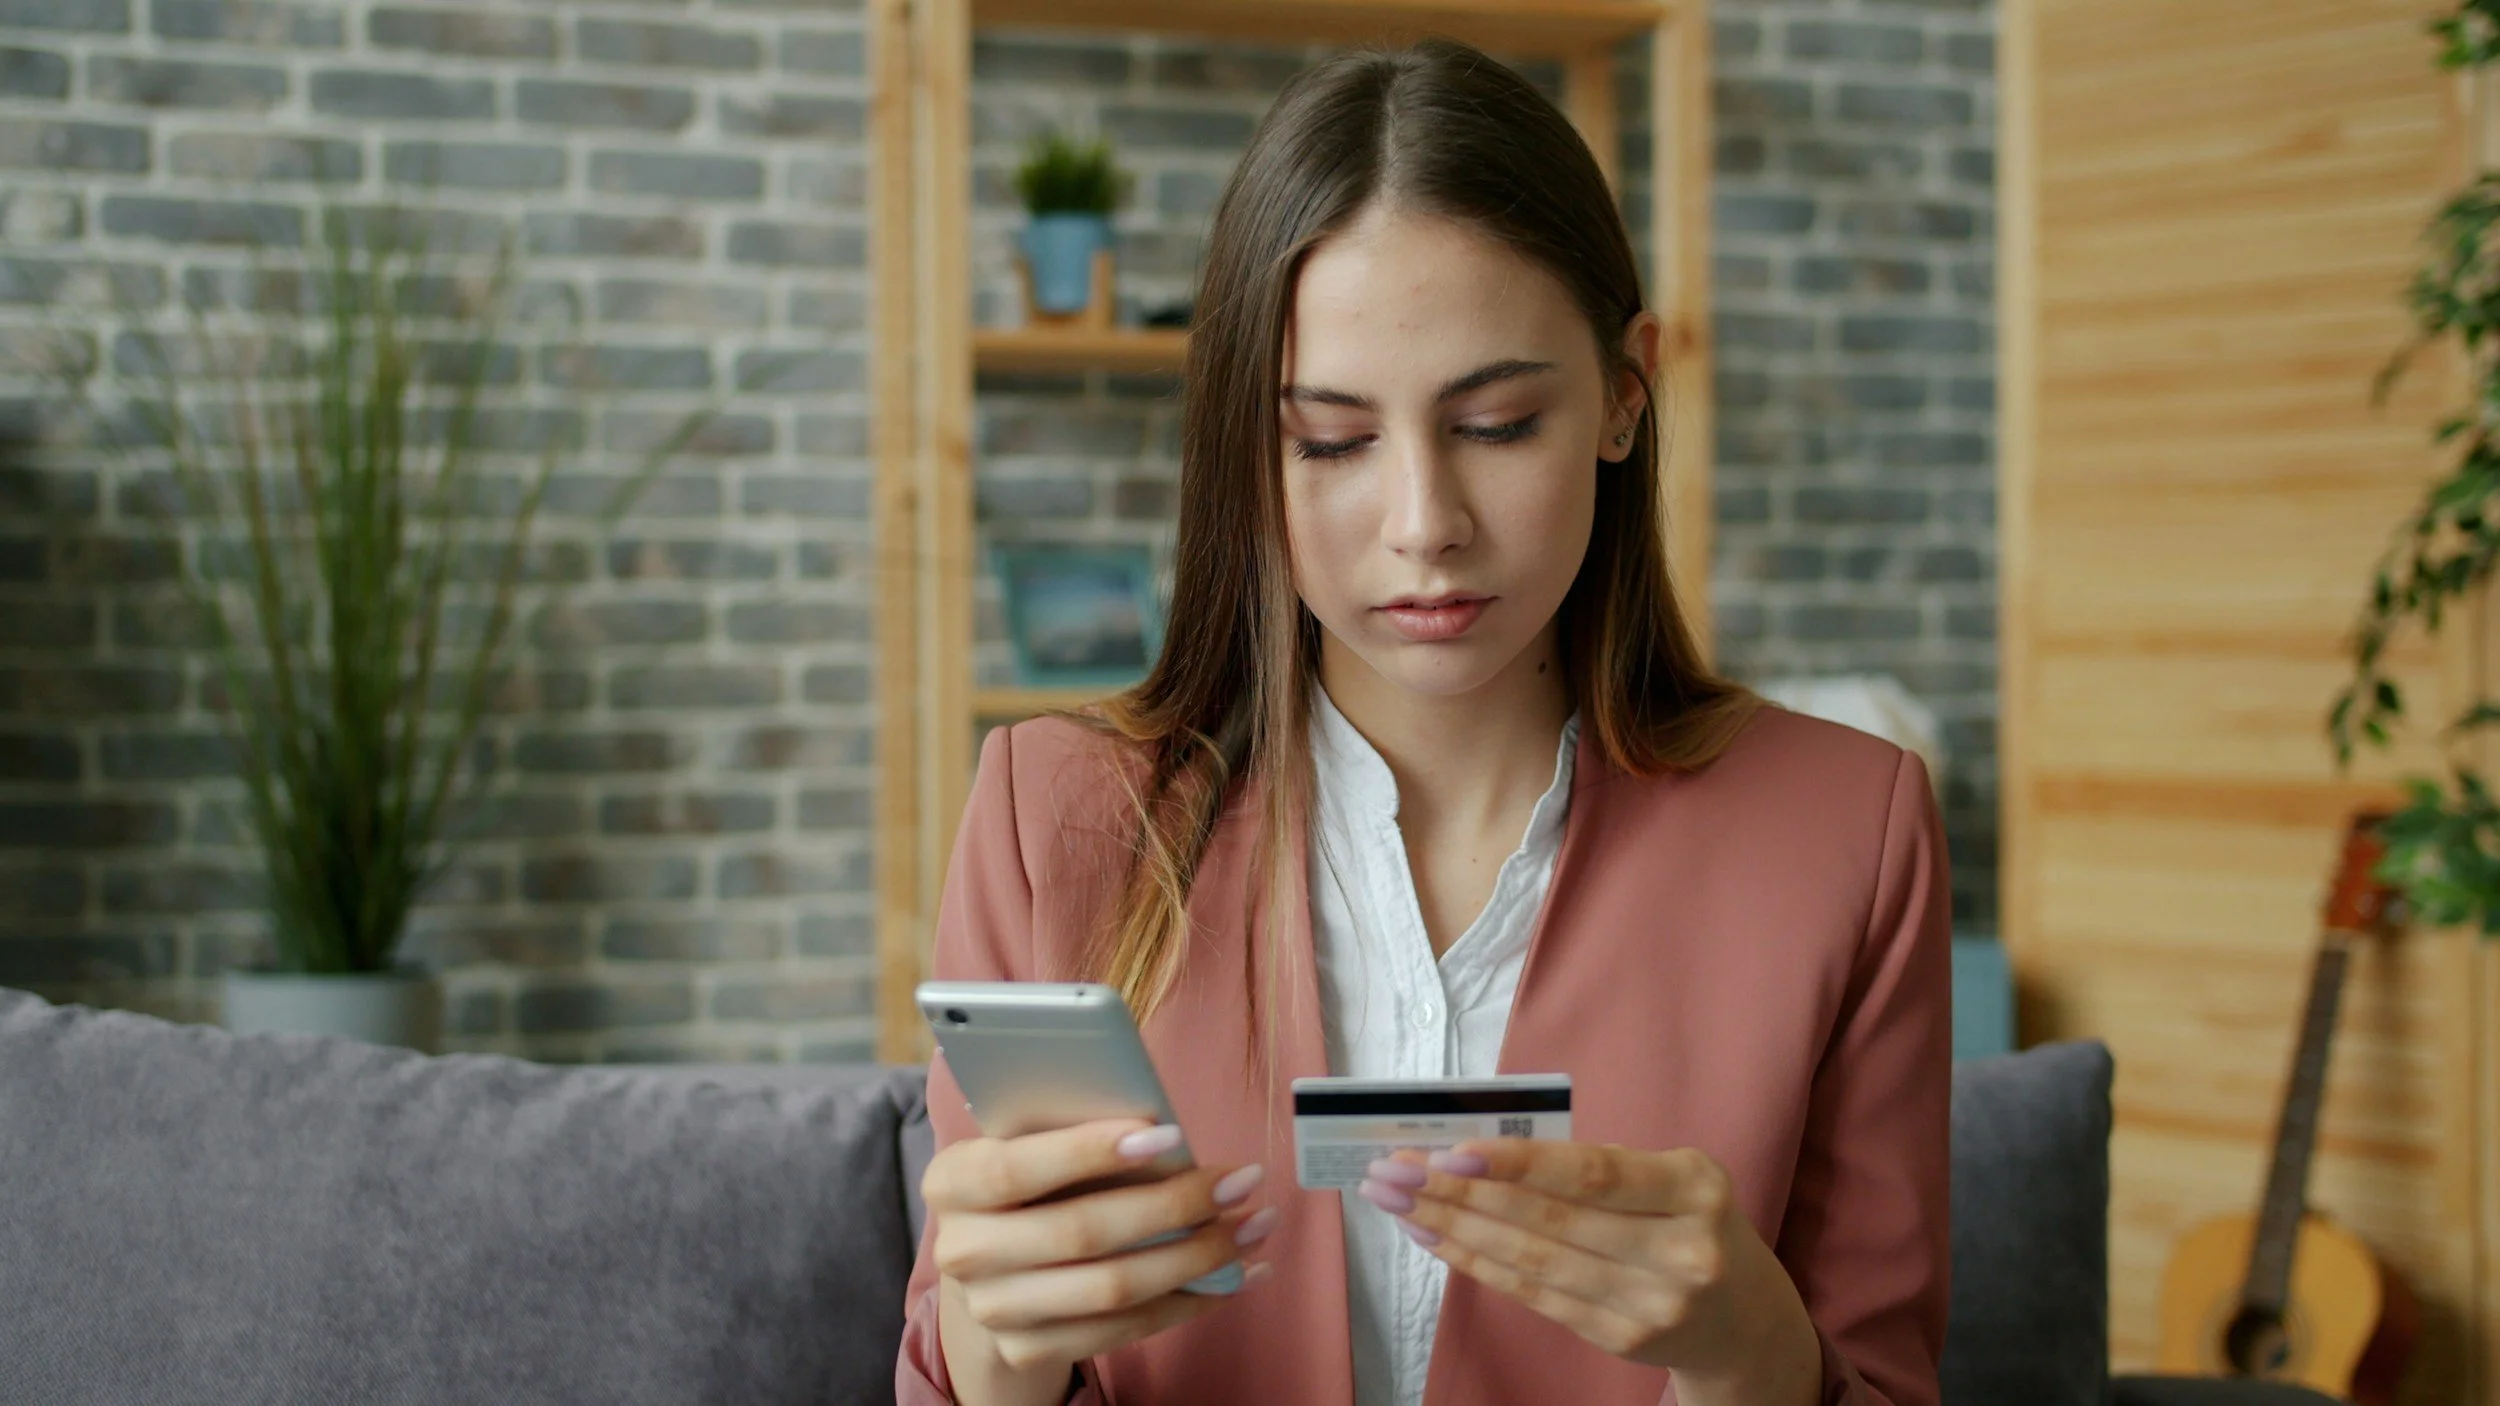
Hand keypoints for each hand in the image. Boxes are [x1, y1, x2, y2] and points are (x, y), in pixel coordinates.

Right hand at [922, 1119, 1275, 1405]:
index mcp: (951, 1182)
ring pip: (1112, 1288)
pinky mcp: (1029, 1349)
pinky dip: (1189, 1300)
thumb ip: (1074, 1130)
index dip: (1088, 1152)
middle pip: (1080, 1233)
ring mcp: (994, 1310)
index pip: (1016, 1169)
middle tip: (1241, 1181)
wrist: (992, 1268)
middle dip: (1174, 1205)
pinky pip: (1124, 1329)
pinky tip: (1236, 1274)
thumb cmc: (1030, 1183)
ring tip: (1254, 1226)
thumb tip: (1167, 1130)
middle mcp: (963, 1251)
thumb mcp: (1031, 1145)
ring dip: (1198, 1257)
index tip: (1167, 1135)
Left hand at [1358, 1141, 1818, 1403]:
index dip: (1519, 1163)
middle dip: (1460, 1193)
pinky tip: (1437, 1238)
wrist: (1743, 1319)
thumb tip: (1481, 1150)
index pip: (1594, 1174)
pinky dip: (1478, 1263)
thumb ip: (1598, 1167)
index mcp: (1694, 1189)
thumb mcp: (1674, 1180)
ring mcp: (1649, 1303)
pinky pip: (1534, 1294)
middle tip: (1394, 1170)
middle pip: (1550, 1221)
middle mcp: (1680, 1251)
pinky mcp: (1620, 1338)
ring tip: (1400, 1202)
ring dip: (1455, 1228)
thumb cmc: (1690, 1224)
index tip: (1451, 1151)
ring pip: (1533, 1260)